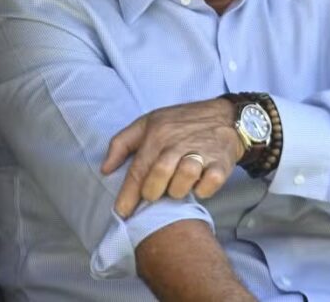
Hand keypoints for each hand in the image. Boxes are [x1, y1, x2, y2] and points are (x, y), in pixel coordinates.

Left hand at [101, 98, 243, 217]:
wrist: (224, 116)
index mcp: (157, 133)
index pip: (139, 168)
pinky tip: (198, 186)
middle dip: (153, 192)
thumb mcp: (148, 122)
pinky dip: (203, 189)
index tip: (122, 213)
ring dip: (178, 190)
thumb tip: (105, 169)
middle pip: (159, 174)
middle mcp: (178, 142)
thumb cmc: (180, 122)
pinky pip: (210, 182)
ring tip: (176, 188)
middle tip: (154, 195)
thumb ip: (121, 143)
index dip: (128, 194)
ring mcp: (201, 151)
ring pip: (184, 178)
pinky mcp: (221, 161)